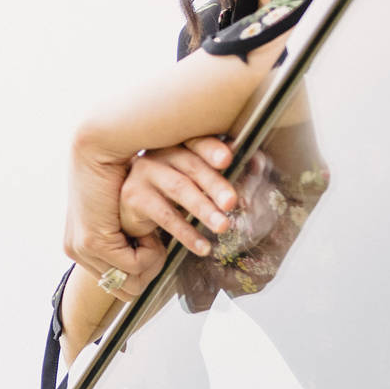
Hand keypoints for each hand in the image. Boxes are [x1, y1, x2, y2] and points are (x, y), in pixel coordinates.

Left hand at [64, 135, 164, 283]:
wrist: (97, 147)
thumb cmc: (116, 173)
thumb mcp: (118, 210)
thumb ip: (123, 231)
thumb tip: (138, 248)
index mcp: (78, 243)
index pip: (113, 283)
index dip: (140, 272)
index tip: (153, 246)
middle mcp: (74, 249)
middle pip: (121, 289)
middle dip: (148, 273)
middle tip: (160, 248)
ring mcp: (81, 248)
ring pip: (129, 282)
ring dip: (151, 264)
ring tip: (158, 240)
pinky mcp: (94, 242)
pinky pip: (134, 268)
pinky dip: (151, 254)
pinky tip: (152, 232)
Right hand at [118, 137, 241, 256]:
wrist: (131, 211)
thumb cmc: (170, 192)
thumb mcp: (194, 179)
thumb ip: (219, 172)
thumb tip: (258, 164)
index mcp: (177, 144)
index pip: (196, 142)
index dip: (212, 149)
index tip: (229, 159)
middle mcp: (159, 154)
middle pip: (191, 165)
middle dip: (215, 184)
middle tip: (233, 202)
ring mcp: (144, 173)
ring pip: (179, 189)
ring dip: (203, 209)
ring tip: (223, 226)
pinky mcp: (134, 197)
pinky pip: (165, 216)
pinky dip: (187, 233)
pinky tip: (203, 247)